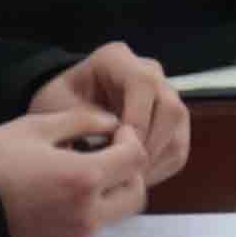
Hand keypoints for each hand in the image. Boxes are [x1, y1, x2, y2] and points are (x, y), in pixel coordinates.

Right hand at [0, 102, 151, 236]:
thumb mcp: (32, 128)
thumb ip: (81, 121)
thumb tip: (111, 123)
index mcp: (83, 179)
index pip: (136, 159)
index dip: (130, 141)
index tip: (114, 135)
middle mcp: (85, 217)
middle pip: (134, 196)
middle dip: (126, 175)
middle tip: (104, 159)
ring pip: (106, 220)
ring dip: (97, 200)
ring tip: (62, 183)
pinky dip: (71, 223)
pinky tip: (42, 208)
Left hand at [30, 40, 188, 183]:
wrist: (62, 107)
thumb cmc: (56, 105)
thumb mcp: (58, 109)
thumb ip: (85, 123)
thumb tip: (113, 147)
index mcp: (118, 59)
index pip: (144, 84)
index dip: (137, 120)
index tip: (117, 151)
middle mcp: (148, 72)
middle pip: (171, 107)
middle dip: (150, 144)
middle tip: (125, 170)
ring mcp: (164, 94)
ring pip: (179, 128)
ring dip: (156, 158)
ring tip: (129, 177)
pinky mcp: (171, 120)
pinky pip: (178, 145)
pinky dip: (160, 167)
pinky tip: (134, 176)